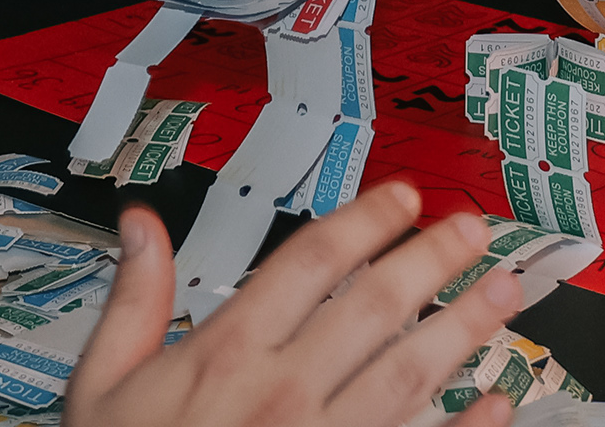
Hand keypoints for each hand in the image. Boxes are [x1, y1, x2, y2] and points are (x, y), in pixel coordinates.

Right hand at [64, 184, 516, 426]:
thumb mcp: (101, 388)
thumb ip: (133, 301)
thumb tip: (145, 227)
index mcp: (225, 354)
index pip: (310, 261)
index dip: (364, 220)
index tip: (401, 200)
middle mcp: (282, 393)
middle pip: (376, 306)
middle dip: (433, 259)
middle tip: (473, 231)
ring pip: (410, 372)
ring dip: (464, 328)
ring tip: (503, 292)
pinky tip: (497, 403)